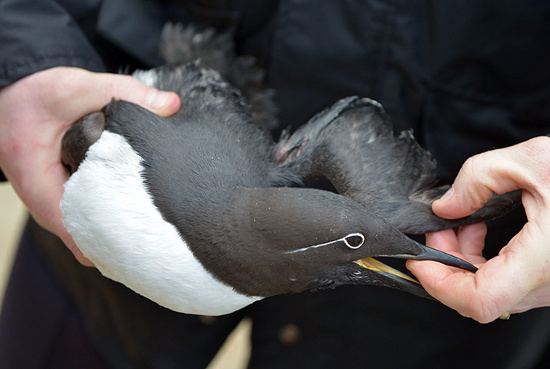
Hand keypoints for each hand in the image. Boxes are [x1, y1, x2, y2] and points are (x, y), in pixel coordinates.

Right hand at [0, 67, 180, 265]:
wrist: (11, 98)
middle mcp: (47, 203)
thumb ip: (123, 93)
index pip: (78, 235)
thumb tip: (170, 105)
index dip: (112, 242)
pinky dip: (113, 214)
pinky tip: (138, 205)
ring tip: (153, 219)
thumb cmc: (33, 97)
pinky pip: (91, 218)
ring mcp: (57, 204)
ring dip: (119, 227)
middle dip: (123, 238)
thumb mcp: (75, 87)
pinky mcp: (67, 197)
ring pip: (91, 233)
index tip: (144, 236)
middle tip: (159, 228)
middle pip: (89, 241)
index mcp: (40, 185)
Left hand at [407, 136, 549, 322]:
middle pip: (478, 298)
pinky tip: (481, 229)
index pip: (480, 300)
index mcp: (544, 259)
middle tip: (440, 230)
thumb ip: (479, 178)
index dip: (440, 285)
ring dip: (463, 261)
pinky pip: (508, 281)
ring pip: (492, 291)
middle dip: (446, 264)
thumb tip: (446, 206)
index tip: (420, 261)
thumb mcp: (532, 160)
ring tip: (460, 225)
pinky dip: (483, 260)